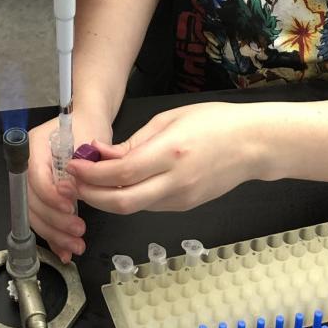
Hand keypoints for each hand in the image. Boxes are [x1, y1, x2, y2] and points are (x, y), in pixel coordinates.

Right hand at [26, 110, 112, 262]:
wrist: (89, 121)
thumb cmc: (89, 126)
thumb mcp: (88, 141)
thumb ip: (79, 166)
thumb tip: (73, 193)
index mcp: (35, 146)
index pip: (34, 175)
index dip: (50, 194)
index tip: (70, 206)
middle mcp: (28, 165)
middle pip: (31, 199)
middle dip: (54, 220)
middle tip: (78, 231)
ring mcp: (33, 181)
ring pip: (35, 213)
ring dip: (54, 233)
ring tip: (76, 246)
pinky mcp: (43, 196)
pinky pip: (42, 218)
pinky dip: (52, 236)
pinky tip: (63, 252)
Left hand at [70, 102, 265, 214]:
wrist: (254, 145)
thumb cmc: (215, 123)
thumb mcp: (169, 119)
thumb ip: (134, 142)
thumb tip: (102, 155)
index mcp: (169, 153)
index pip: (119, 174)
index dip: (91, 174)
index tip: (73, 166)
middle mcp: (175, 182)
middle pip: (121, 203)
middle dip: (91, 196)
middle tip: (73, 183)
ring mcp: (181, 199)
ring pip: (133, 208)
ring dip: (107, 199)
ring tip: (91, 182)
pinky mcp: (185, 207)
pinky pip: (149, 205)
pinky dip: (129, 197)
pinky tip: (120, 185)